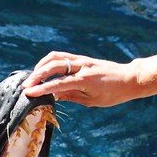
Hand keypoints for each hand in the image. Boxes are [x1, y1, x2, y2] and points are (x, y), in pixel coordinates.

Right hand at [22, 51, 141, 106]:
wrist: (130, 78)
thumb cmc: (113, 94)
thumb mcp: (92, 100)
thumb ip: (71, 96)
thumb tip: (53, 95)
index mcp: (86, 80)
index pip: (58, 83)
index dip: (42, 88)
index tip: (29, 93)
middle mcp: (82, 67)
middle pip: (54, 65)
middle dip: (37, 75)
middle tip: (26, 86)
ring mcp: (82, 60)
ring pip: (56, 57)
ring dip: (41, 66)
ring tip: (32, 77)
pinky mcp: (82, 58)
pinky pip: (62, 56)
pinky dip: (50, 62)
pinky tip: (44, 70)